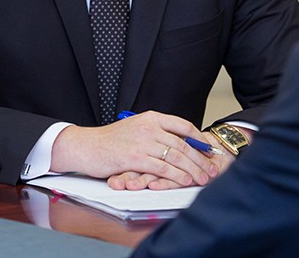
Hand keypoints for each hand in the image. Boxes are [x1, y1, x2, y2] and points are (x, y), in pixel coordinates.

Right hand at [107, 130, 238, 189]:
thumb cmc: (110, 140)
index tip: (209, 149)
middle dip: (200, 158)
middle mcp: (149, 127)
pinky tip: (185, 180)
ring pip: (175, 156)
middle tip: (212, 169)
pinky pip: (162, 167)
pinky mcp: (134, 158)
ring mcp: (142, 142)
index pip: (183, 126)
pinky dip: (177, 175)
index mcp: (151, 117)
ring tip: (203, 178)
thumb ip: (155, 132)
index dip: (199, 139)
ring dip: (193, 169)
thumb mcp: (135, 128)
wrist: (86, 146)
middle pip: (183, 143)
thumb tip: (178, 143)